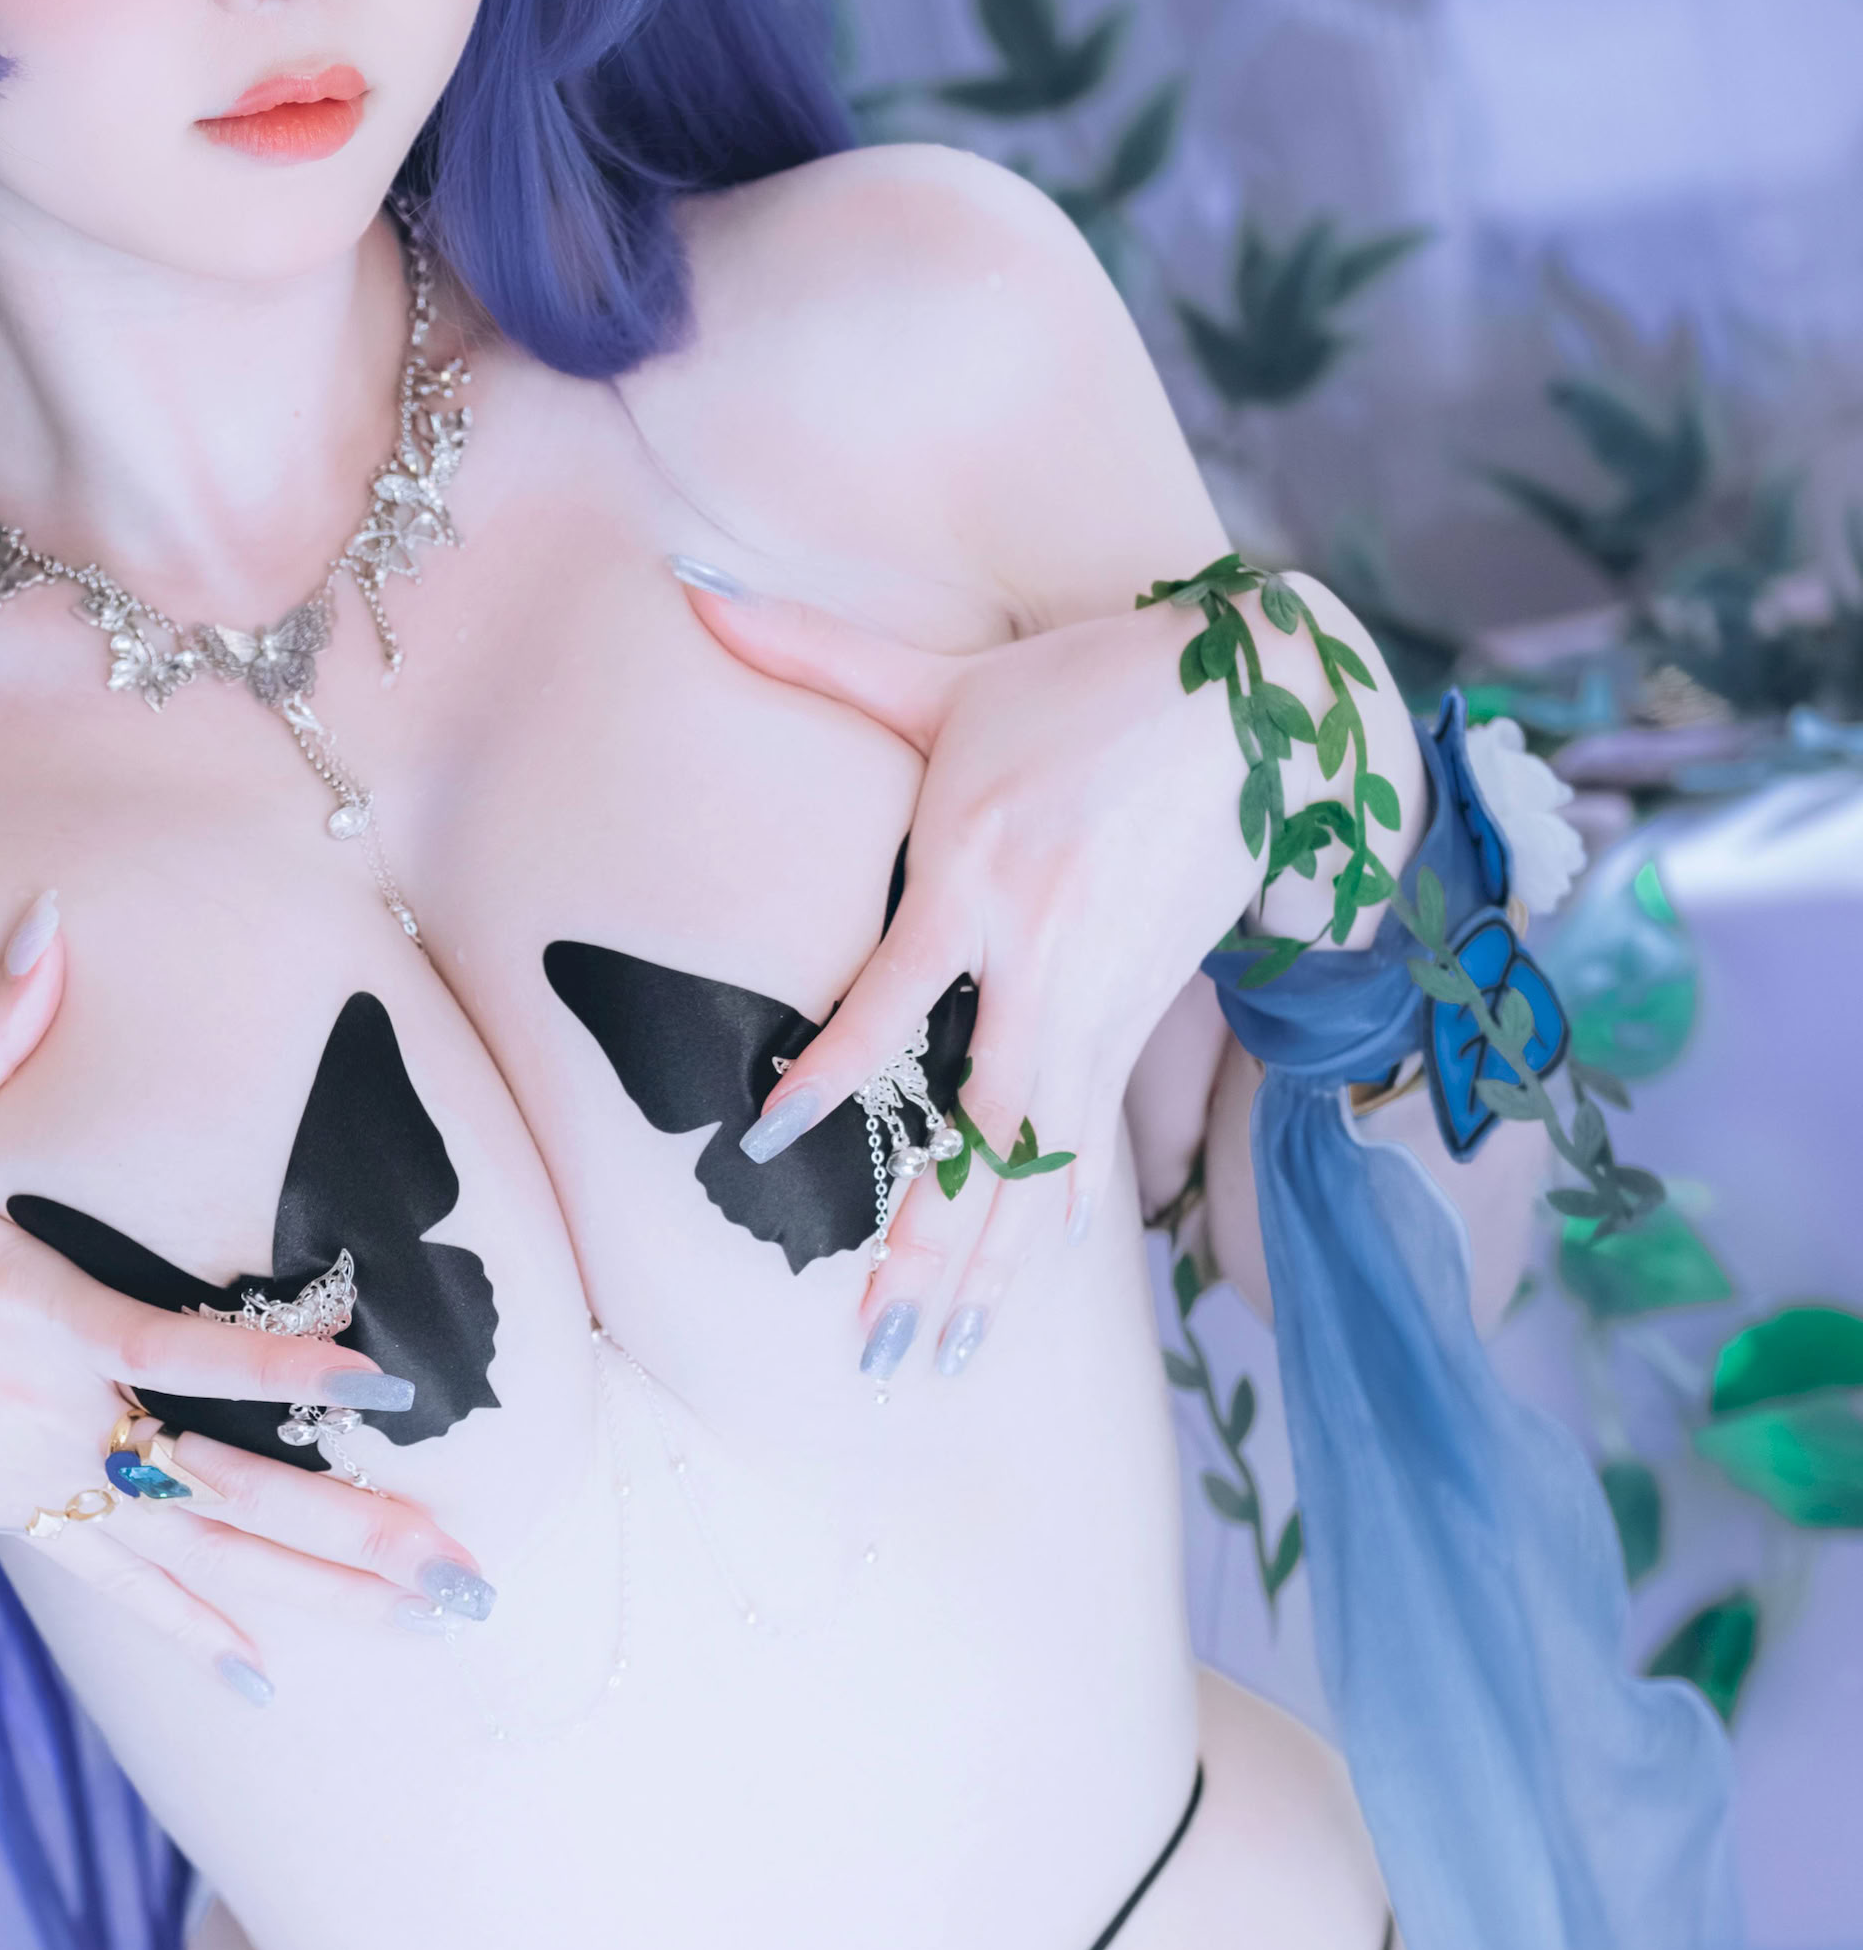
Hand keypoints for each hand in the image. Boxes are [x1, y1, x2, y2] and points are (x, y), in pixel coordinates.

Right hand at [0, 899, 492, 1700]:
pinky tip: (274, 1673)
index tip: (382, 1382)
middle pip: (226, 1491)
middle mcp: (59, 1424)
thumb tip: (48, 919)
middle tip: (467, 1579)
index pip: (182, 1349)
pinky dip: (200, 1629)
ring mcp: (42, 1487)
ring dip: (319, 1592)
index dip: (280, 1365)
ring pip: (201, 1555)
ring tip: (427, 1622)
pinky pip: (128, 1589)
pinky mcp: (17, 1522)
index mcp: (43, 1323)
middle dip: (354, 1536)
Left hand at [683, 587, 1261, 1371]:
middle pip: (985, 1134)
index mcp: (980, 879)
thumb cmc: (1085, 686)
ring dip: (992, 1270)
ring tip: (934, 1361)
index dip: (836, 1076)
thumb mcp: (949, 673)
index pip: (893, 1005)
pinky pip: (1093, 1140)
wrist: (1260, 705)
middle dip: (932, 1248)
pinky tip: (1025, 1289)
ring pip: (1044, 1165)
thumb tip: (690, 588)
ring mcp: (1102, 1002)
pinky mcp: (1144, 1018)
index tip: (774, 1139)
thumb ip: (815, 651)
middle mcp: (1043, 960)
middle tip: (880, 1350)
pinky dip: (1061, 1221)